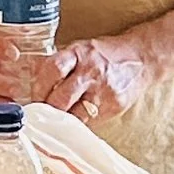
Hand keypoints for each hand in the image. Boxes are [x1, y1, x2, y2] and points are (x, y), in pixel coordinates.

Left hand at [43, 36, 157, 125]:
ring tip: (55, 120)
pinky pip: (89, 121)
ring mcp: (104, 91)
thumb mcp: (81, 50)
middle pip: (60, 97)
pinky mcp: (114, 106)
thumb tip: (32, 77)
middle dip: (47, 108)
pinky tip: (74, 120)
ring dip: (61, 119)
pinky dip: (78, 123)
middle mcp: (91, 71)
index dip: (38, 86)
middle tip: (39, 114)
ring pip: (74, 114)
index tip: (33, 96)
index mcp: (80, 53)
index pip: (52, 69)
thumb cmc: (105, 55)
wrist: (141, 59)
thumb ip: (60, 64)